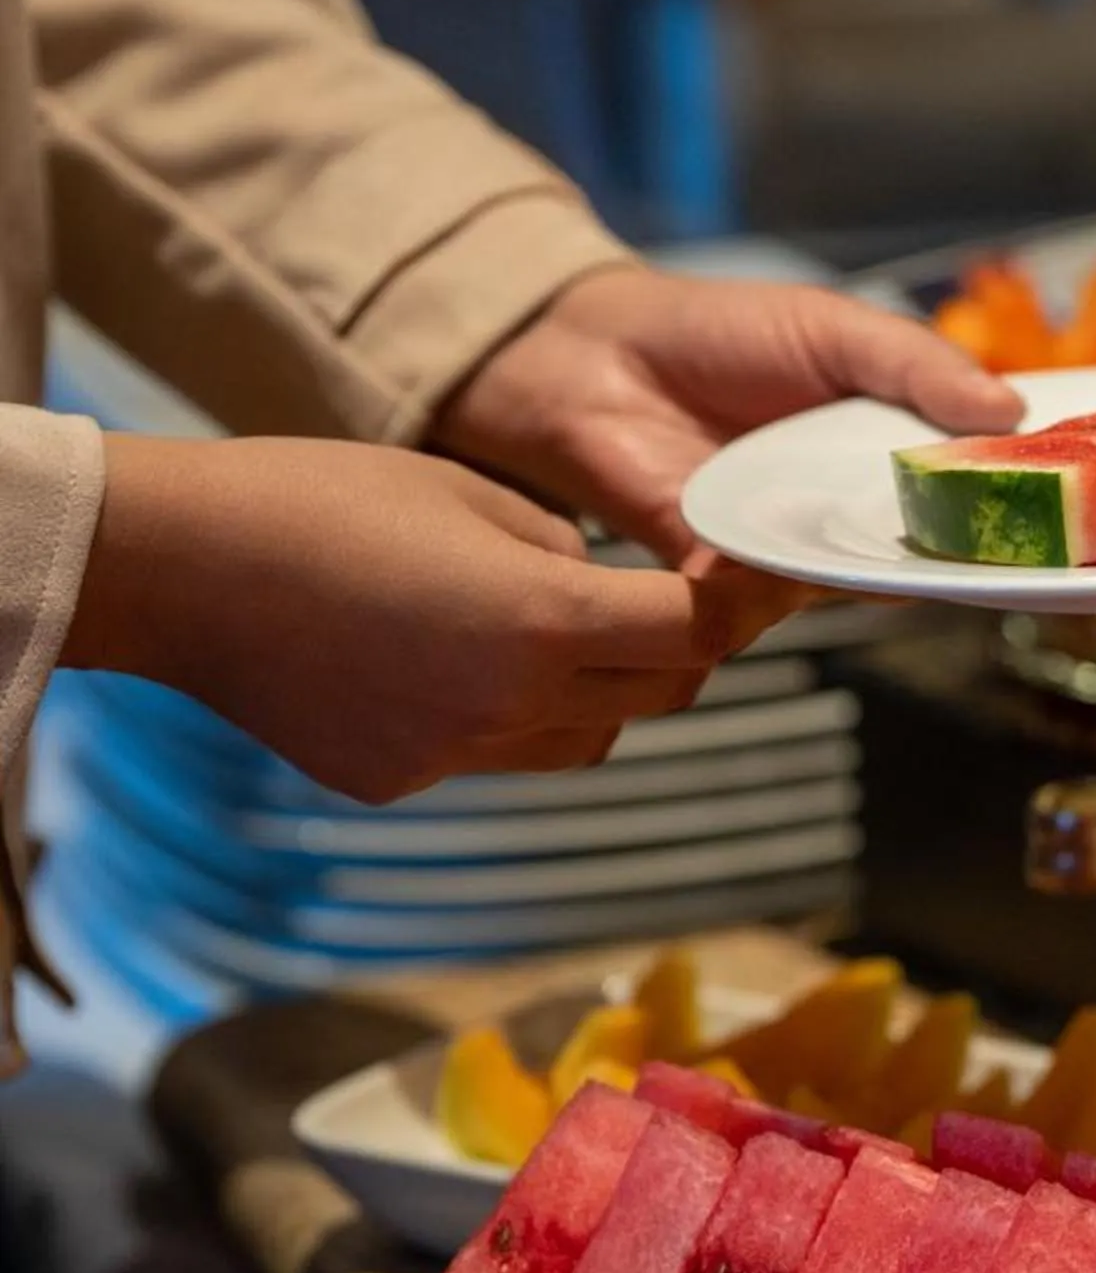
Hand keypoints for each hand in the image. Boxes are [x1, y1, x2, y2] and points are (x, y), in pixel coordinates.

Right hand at [63, 436, 785, 803]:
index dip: (730, 608)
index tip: (741, 588)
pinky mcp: (399, 782)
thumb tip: (610, 590)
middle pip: (659, 698)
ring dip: (594, 697)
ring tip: (538, 636)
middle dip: (673, 655)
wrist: (177, 566)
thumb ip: (564, 549)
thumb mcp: (472, 491)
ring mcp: (454, 754)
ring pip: (587, 741)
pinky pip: (493, 757)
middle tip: (656, 608)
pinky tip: (434, 665)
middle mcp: (513, 704)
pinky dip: (498, 721)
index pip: (692, 634)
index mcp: (544, 620)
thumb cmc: (321, 498)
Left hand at [432, 266, 1025, 558]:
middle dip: (989, 549)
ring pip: (874, 581)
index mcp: (892, 447)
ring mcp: (800, 551)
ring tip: (950, 547)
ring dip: (908, 569)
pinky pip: (788, 604)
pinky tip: (836, 557)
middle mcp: (856, 509)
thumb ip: (918, 366)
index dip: (1032, 497)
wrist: (588, 360)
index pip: (978, 484)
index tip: (1094, 503)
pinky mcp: (736, 583)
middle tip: (1045, 545)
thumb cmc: (714, 333)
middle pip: (941, 547)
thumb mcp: (835, 328)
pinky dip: (810, 587)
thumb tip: (1012, 411)